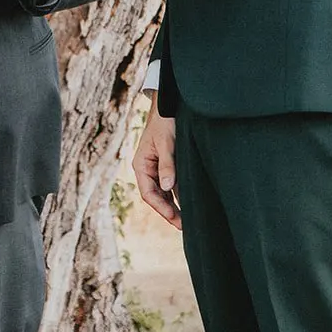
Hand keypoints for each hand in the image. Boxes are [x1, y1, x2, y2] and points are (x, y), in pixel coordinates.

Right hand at [133, 99, 180, 227]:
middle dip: (169, 211)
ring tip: (188, 220)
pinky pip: (173, 184)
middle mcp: (148, 169)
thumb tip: (167, 187)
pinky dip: (180, 194)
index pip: (148, 193)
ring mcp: (158, 168)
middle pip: (156, 196)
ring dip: (175, 205)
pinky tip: (190, 202)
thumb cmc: (165, 122)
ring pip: (165, 192)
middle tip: (184, 226)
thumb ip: (167, 165)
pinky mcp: (169, 164)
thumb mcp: (166, 143)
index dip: (161, 208)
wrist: (169, 105)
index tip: (174, 218)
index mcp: (141, 165)